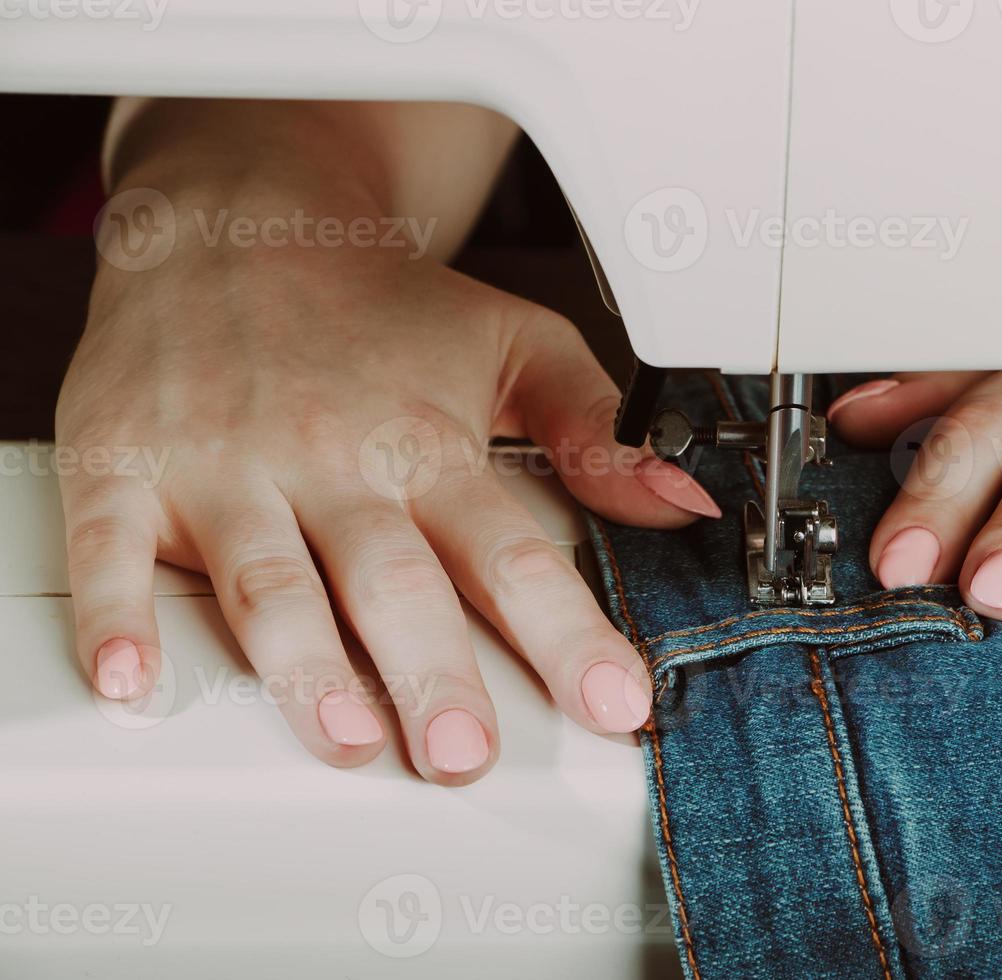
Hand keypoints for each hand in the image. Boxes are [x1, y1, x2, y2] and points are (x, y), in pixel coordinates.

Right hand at [60, 240, 717, 784]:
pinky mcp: (127, 463)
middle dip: (434, 672)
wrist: (236, 222)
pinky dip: (116, 614)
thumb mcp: (514, 343)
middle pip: (392, 581)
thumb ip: (597, 430)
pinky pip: (113, 546)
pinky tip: (130, 680)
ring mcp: (227, 465)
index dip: (565, 634)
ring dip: (305, 666)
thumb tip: (679, 499)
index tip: (613, 702)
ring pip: (269, 579)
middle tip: (466, 755)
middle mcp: (332, 459)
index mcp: (428, 442)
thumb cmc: (377, 306)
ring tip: (348, 740)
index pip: (510, 553)